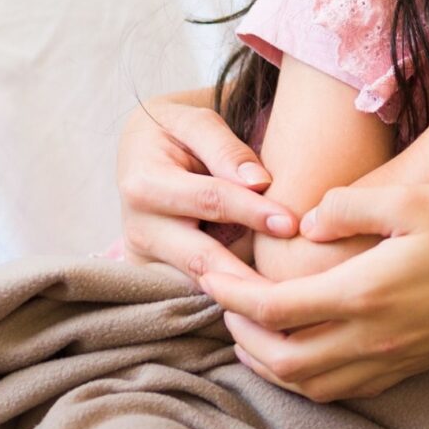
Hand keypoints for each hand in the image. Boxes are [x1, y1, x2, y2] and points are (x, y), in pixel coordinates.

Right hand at [115, 89, 299, 287]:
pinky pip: (194, 293)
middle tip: (290, 289)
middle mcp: (138, 229)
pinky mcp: (155, 276)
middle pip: (200, 259)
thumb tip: (259, 182)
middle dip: (246, 277)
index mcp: (143, 183)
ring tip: (283, 302)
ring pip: (199, 284)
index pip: (208, 200)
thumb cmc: (175, 132)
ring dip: (240, 296)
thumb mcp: (194, 121)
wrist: (140, 152)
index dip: (250, 211)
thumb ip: (225, 149)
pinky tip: (262, 306)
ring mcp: (144, 259)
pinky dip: (229, 299)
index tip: (290, 223)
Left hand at [199, 182, 428, 401]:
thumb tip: (306, 221)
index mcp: (364, 293)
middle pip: (281, 360)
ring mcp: (392, 358)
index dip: (231, 295)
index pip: (273, 309)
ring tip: (253, 331)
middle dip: (241, 336)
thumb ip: (350, 207)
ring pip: (309, 384)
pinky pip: (342, 388)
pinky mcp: (410, 365)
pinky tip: (304, 350)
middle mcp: (372, 337)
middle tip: (225, 304)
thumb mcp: (414, 199)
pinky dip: (307, 377)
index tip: (212, 273)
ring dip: (269, 363)